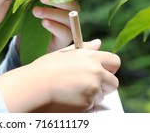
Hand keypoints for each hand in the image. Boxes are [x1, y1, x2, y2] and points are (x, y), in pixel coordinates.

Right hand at [0, 39, 120, 111]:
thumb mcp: (65, 53)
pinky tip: (69, 99)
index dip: (110, 68)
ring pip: (101, 96)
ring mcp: (93, 87)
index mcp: (90, 56)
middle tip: (89, 86)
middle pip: (113, 82)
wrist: (35, 85)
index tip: (103, 72)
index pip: (114, 61)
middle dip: (105, 86)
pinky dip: (83, 105)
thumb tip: (98, 43)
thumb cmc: (46, 68)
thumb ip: (85, 49)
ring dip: (92, 96)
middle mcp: (95, 71)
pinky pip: (91, 106)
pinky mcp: (88, 102)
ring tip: (72, 92)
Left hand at [28, 0, 79, 51]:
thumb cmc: (31, 15)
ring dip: (52, 12)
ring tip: (35, 11)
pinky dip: (55, 26)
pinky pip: (65, 32)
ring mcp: (70, 26)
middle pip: (72, 3)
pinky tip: (44, 22)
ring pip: (69, 17)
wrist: (25, 38)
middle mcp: (70, 11)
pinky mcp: (65, 40)